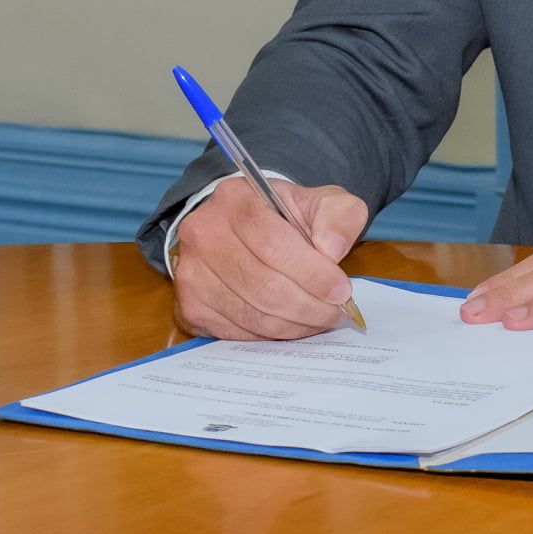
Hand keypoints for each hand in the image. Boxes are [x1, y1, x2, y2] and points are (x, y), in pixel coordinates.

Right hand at [171, 177, 369, 340]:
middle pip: (263, 284)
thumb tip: (332, 248)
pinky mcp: (191, 305)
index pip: (274, 244)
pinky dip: (272, 334)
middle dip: (308, 305)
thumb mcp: (323, 202)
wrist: (248, 228)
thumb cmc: (288, 217)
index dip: (312, 273)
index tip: (341, 290)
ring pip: (253, 313)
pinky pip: (237, 332)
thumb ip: (338, 216)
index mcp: (234, 198)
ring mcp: (192, 272)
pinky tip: (292, 323)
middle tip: (335, 312)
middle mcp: (203, 233)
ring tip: (320, 319)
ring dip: (294, 324)